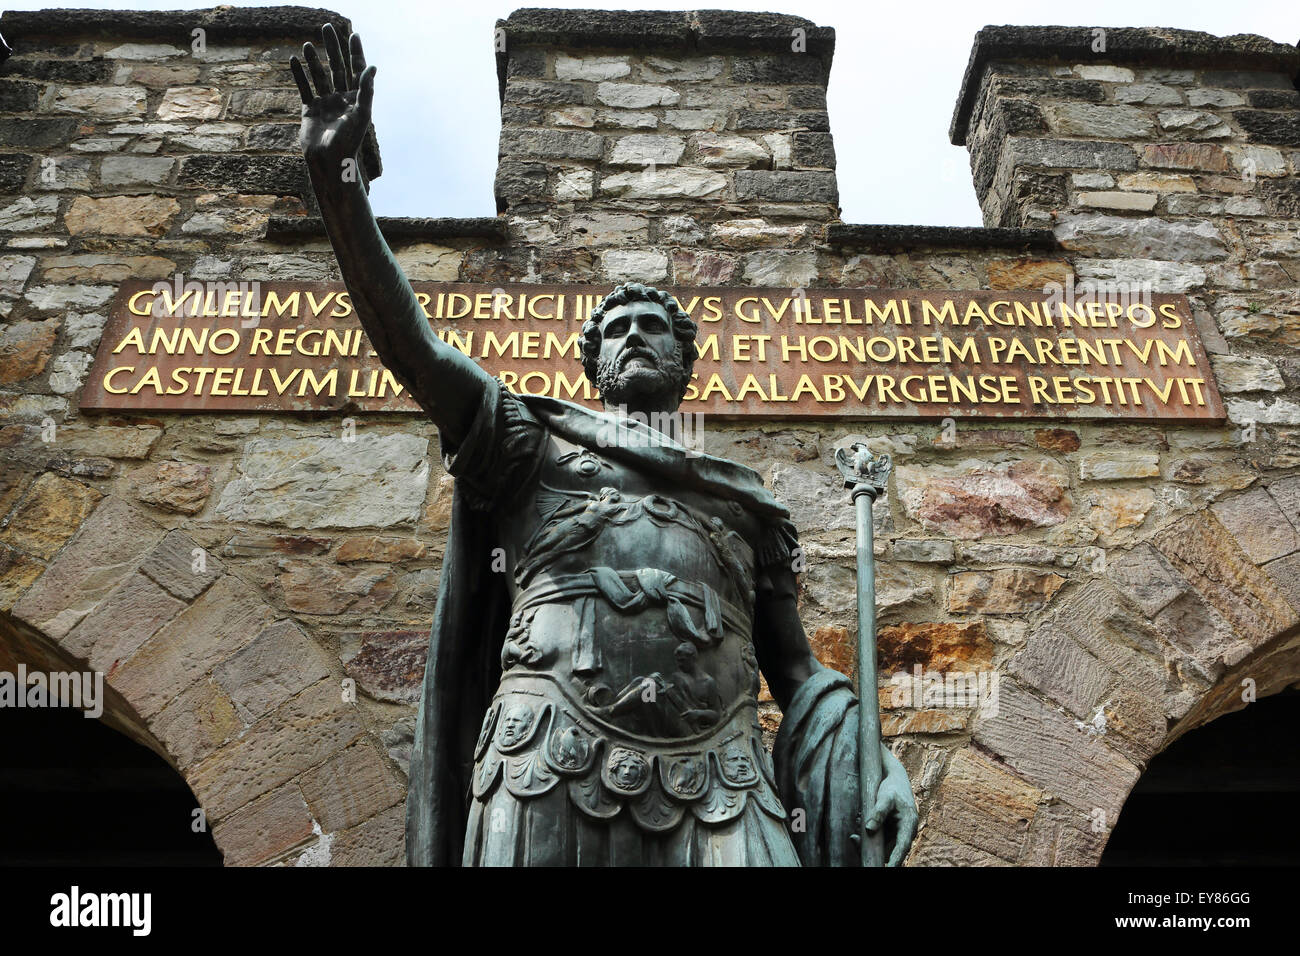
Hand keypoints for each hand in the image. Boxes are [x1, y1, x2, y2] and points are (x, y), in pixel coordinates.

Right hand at [290, 23, 374, 174]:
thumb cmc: (348, 141)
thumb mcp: (361, 114)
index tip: (354, 35)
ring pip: (319, 76)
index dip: (356, 53)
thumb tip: (372, 67)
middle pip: (337, 67)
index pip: (357, 70)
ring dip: (314, 59)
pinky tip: (293, 60)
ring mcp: (325, 104)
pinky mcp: (310, 111)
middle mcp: (342, 99)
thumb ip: (366, 90)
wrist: (329, 161)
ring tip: (308, 43)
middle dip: (333, 48)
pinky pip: (304, 88)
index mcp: (357, 99)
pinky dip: (299, 75)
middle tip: (327, 28)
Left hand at [865, 744, 918, 866]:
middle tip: (855, 841)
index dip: (895, 860)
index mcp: (908, 825)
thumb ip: (878, 812)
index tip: (887, 868)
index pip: (902, 847)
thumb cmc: (892, 787)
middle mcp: (904, 832)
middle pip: (890, 850)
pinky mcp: (889, 830)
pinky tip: (858, 824)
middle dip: (873, 850)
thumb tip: (869, 829)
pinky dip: (867, 836)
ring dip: (868, 842)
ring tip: (854, 831)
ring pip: (882, 846)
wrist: (894, 778)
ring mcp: (896, 832)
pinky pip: (878, 839)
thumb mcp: (885, 797)